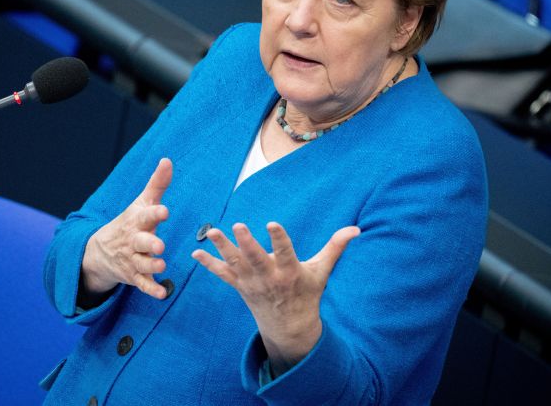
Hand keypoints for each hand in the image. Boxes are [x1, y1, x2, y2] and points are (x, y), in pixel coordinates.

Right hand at [80, 158, 172, 304]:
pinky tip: (162, 294)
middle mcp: (133, 241)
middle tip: (160, 245)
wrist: (99, 251)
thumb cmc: (130, 222)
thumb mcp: (141, 203)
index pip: (145, 216)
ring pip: (142, 264)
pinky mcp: (134, 277)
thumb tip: (168, 160)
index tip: (165, 211)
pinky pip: (142, 285)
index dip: (154, 213)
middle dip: (149, 244)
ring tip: (162, 265)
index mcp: (136, 221)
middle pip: (140, 242)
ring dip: (151, 266)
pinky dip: (151, 290)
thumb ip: (157, 184)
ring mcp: (132, 260)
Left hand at [192, 222, 359, 375]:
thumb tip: (355, 229)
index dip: (278, 238)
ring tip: (211, 231)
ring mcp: (252, 284)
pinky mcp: (239, 287)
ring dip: (222, 248)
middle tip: (237, 225)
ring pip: (235, 263)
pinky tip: (194, 252)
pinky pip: (222, 274)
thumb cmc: (307, 293)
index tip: (271, 223)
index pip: (285, 252)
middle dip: (246, 243)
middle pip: (255, 259)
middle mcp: (269, 278)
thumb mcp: (321, 272)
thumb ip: (335, 248)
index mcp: (290, 272)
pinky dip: (209, 264)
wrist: (289, 327)